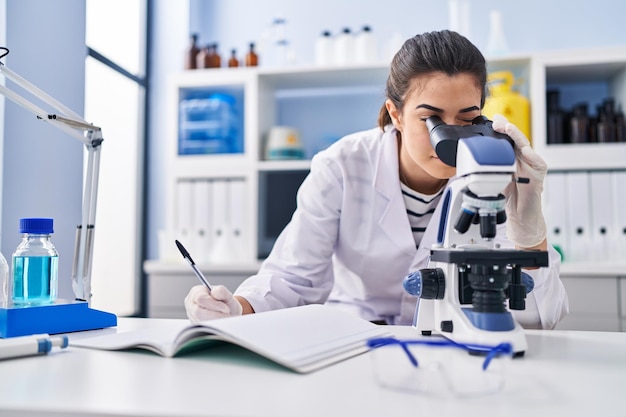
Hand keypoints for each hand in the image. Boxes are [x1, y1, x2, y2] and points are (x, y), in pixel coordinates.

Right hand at [184, 284, 242, 322]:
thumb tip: (215, 292)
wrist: (227, 312)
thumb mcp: (226, 294)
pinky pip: (203, 329)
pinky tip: (220, 323)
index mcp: (196, 292)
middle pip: (198, 312)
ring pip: (200, 321)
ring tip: (225, 318)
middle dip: (215, 315)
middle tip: (227, 315)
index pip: (200, 298)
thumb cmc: (225, 302)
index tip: (226, 309)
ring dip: (215, 321)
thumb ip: (221, 291)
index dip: (214, 305)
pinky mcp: (195, 325)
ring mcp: (191, 316)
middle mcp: (191, 304)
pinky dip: (214, 326)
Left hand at [492, 114, 546, 247]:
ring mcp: (531, 164)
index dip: (499, 128)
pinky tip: (523, 150)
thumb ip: (483, 169)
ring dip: (516, 136)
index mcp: (510, 156)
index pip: (505, 139)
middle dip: (506, 128)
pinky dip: (530, 155)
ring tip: (508, 128)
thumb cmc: (507, 195)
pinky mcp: (539, 173)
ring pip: (524, 146)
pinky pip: (536, 161)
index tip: (490, 119)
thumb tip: (465, 162)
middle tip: (497, 121)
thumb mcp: (491, 178)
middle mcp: (521, 157)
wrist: (520, 214)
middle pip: (515, 138)